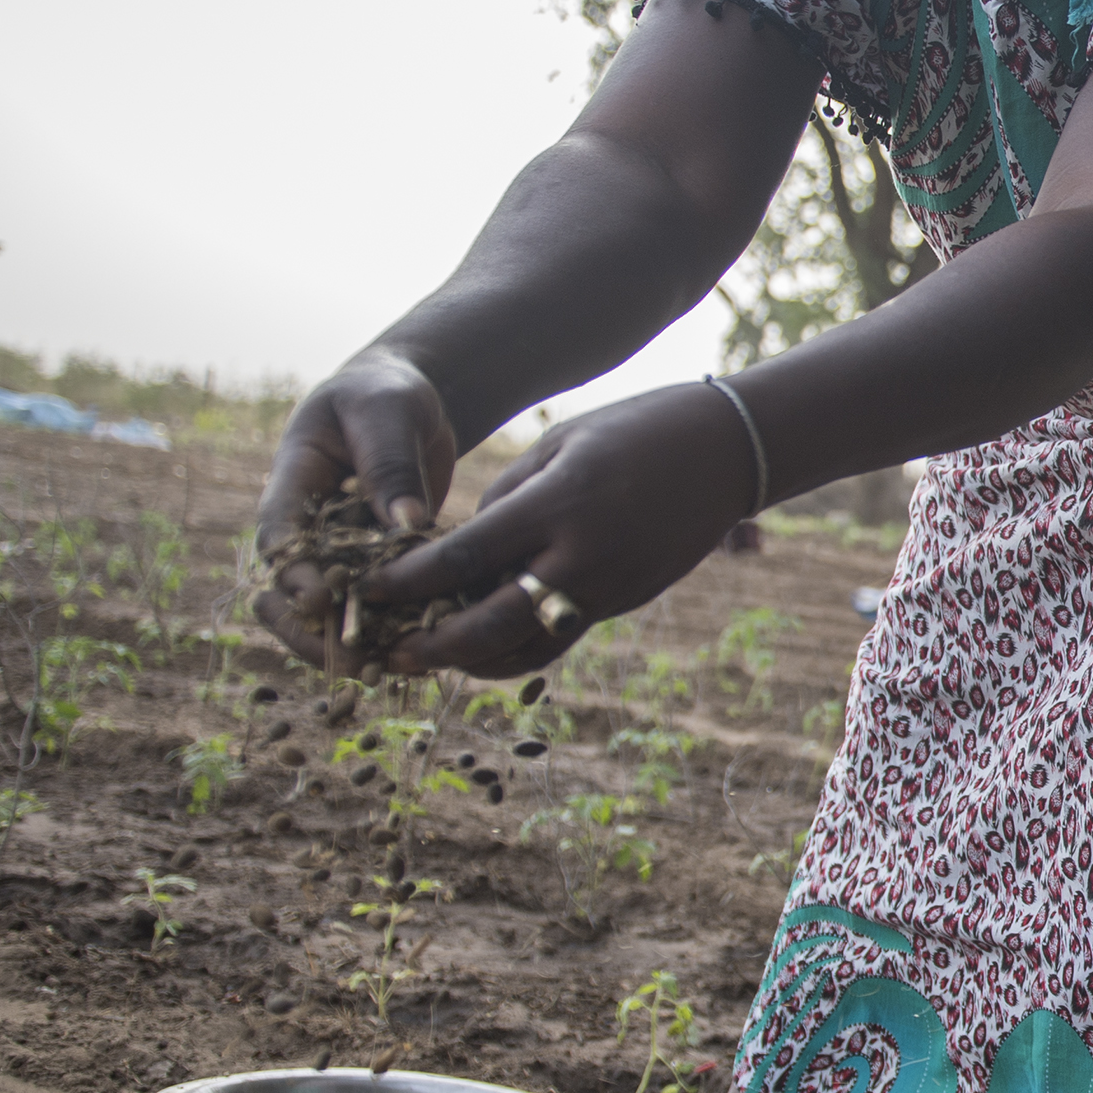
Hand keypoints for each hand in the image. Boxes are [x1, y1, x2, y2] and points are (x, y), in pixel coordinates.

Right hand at [254, 351, 460, 677]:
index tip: (320, 599)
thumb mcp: (387, 412)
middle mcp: (308, 527)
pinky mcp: (374, 566)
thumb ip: (389, 463)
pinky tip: (424, 652)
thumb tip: (406, 525)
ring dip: (353, 643)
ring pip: (329, 612)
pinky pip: (375, 606)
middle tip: (351, 657)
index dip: (291, 574)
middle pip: (290, 592)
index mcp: (292, 484)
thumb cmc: (386, 395)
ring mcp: (338, 551)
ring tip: (389, 667)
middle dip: (312, 630)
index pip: (277, 537)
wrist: (405, 401)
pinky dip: (393, 629)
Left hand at [362, 384, 761, 678]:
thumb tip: (462, 554)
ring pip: (528, 647)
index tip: (366, 592)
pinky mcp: (625, 602)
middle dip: (434, 644)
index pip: (463, 559)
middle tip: (388, 654)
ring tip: (431, 661)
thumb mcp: (557, 445)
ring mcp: (609, 587)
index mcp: (557, 505)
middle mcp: (582, 557)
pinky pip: (559, 639)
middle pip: (491, 622)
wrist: (727, 453)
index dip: (408, 582)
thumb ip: (505, 501)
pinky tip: (485, 649)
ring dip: (474, 662)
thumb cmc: (633, 430)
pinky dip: (517, 652)